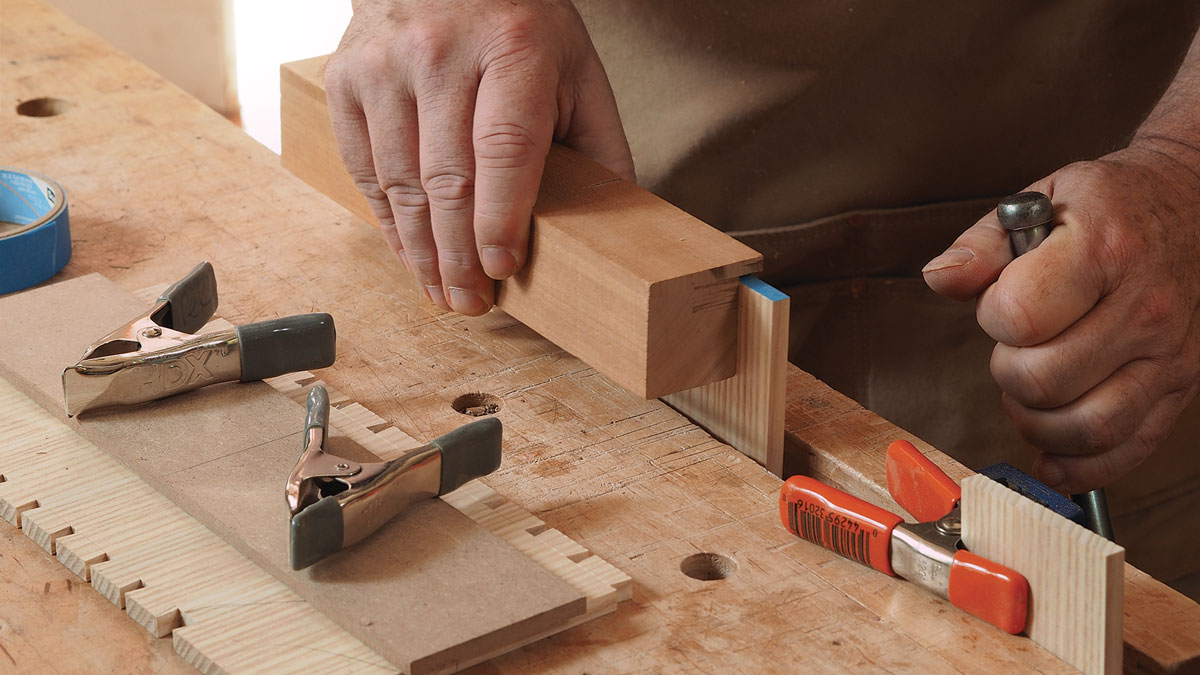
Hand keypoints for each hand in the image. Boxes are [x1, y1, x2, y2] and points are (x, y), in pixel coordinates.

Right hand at [325, 0, 633, 314]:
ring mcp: (385, 65)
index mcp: (514, 47)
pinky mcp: (346, 79)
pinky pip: (363, 168)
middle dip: (459, 255)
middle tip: (471, 302)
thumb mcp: (576, 70)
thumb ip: (598, 142)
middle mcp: (441, 51)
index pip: (504, 148)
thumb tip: (614, 224)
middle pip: (447, 176)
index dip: (500, 218)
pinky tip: (410, 252)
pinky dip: (388, 220)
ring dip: (420, 250)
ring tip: (441, 291)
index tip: (503, 268)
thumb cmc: (520, 25)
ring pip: (399, 181)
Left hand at [922, 144, 1199, 491]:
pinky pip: (1129, 448)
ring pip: (1088, 427)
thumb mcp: (1039, 201)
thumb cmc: (1108, 207)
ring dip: (1037, 423)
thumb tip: (941, 278)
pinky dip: (1081, 465)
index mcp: (1104, 250)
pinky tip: (1051, 454)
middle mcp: (1145, 307)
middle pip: (1045, 381)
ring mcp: (1169, 354)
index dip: (992, 316)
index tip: (1000, 302)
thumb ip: (982, 245)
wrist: (1191, 205)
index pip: (1020, 317)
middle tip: (1016, 347)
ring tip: (1030, 392)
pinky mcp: (1180, 387)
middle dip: (1008, 370)